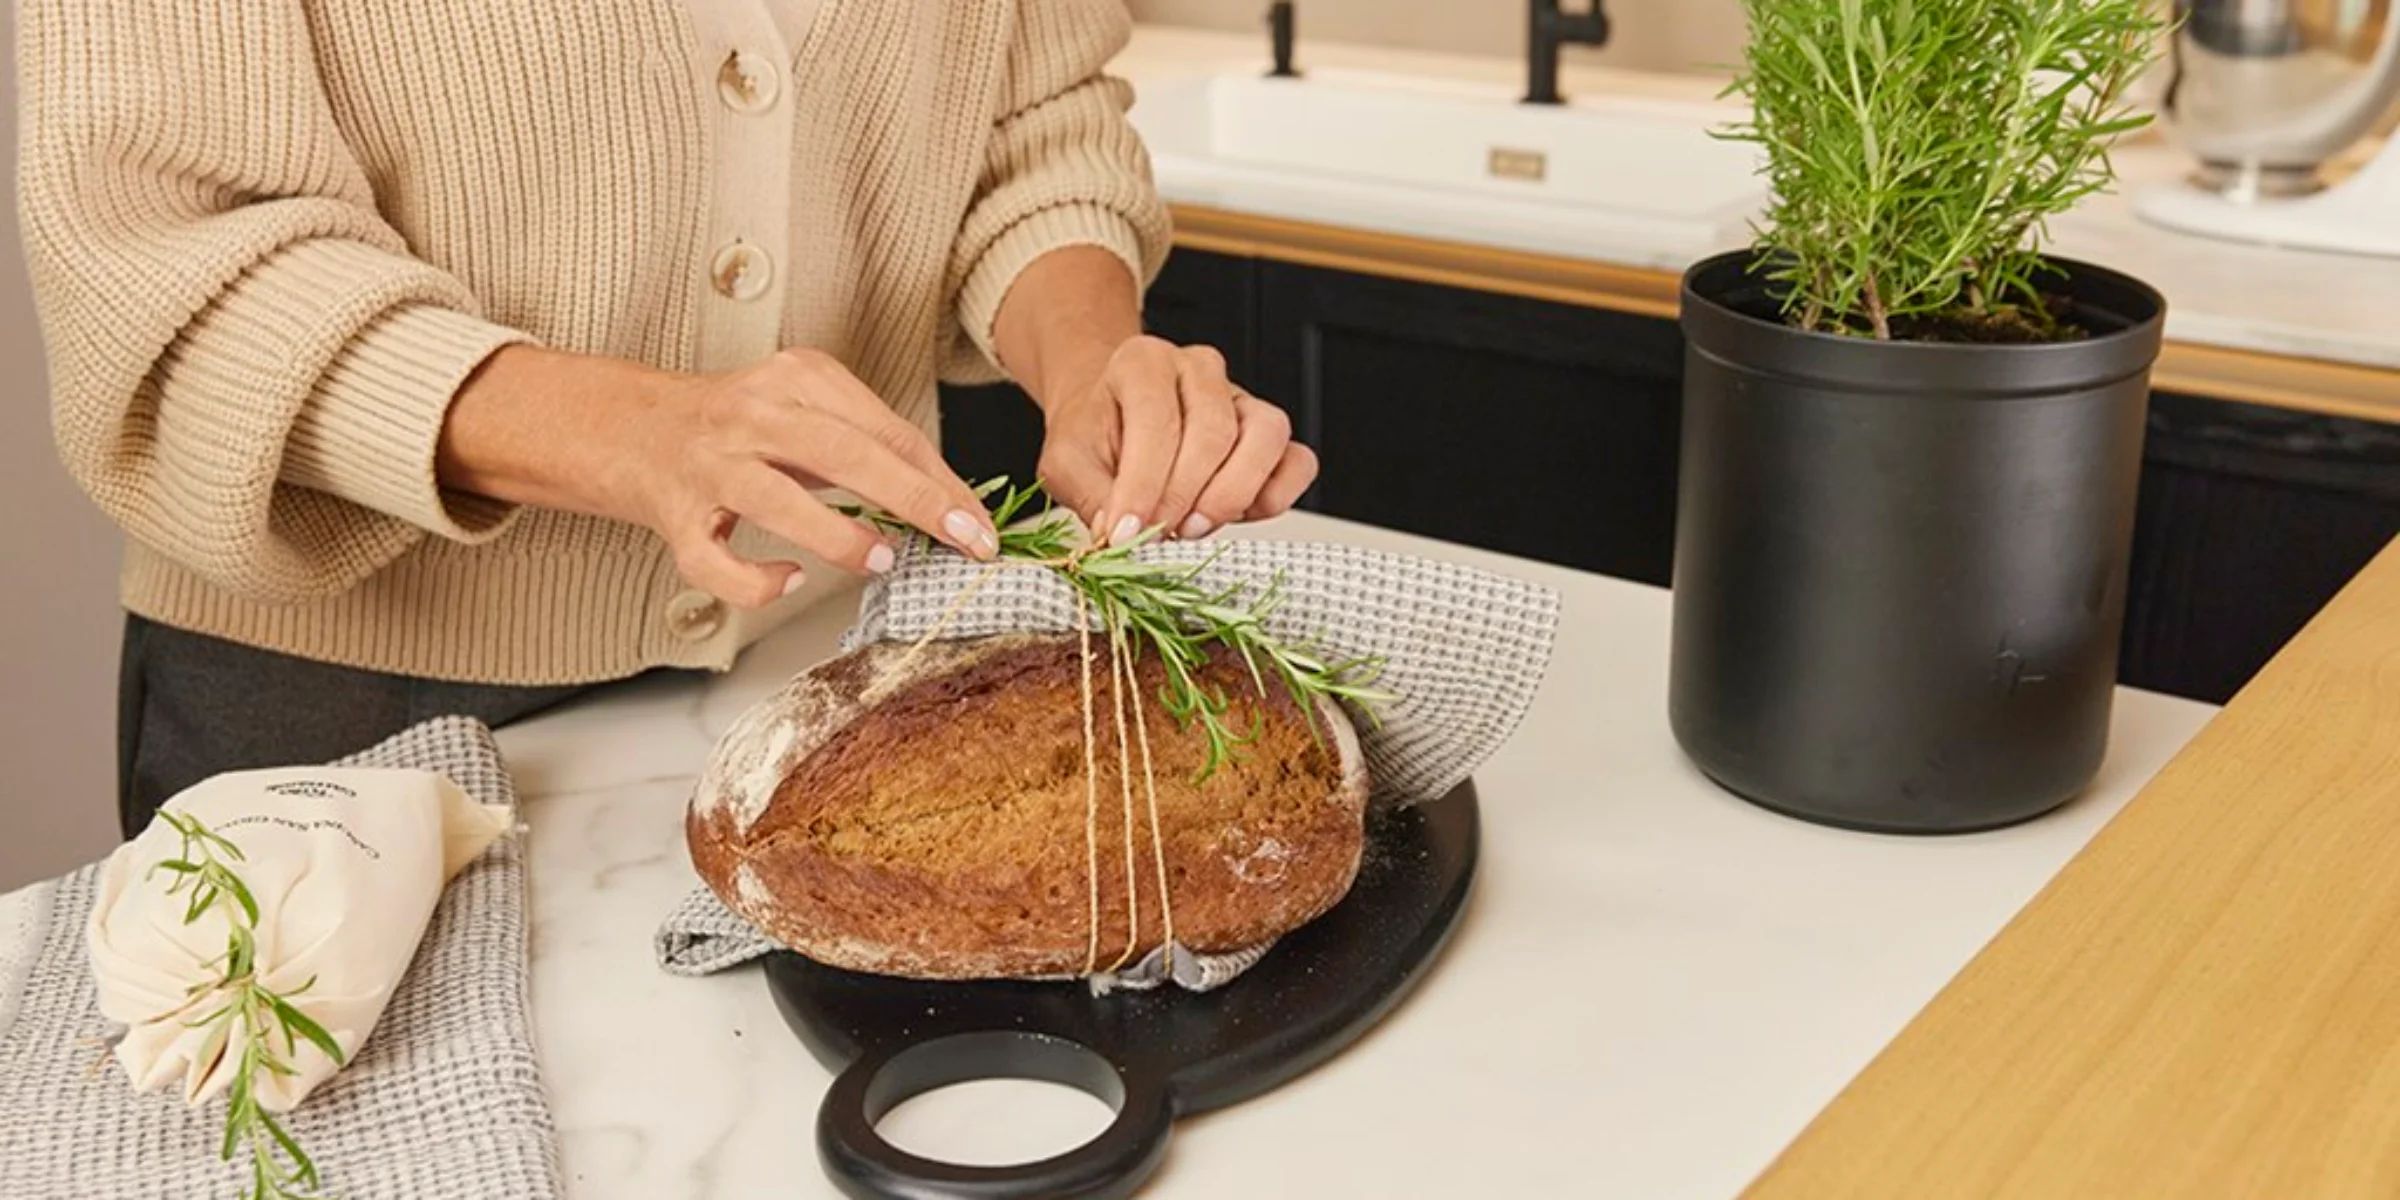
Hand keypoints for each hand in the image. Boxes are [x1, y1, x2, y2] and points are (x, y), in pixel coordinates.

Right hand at [439, 346, 998, 608]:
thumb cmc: (738, 428)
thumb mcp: (805, 411)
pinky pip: (715, 559)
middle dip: (918, 499)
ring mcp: (710, 461)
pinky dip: (755, 579)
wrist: (628, 425)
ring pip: (779, 499)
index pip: (887, 429)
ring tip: (882, 560)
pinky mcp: (673, 511)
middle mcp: (754, 412)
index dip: (942, 481)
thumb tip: (948, 501)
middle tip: (967, 540)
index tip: (981, 523)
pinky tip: (787, 580)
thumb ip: (867, 446)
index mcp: (798, 378)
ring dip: (839, 534)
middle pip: (847, 451)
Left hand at [1036, 335, 1317, 545]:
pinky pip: (1298, 462)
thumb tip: (1120, 535)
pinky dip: (1275, 497)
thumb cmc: (1094, 435)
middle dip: (1183, 497)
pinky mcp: (1270, 434)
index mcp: (1143, 362)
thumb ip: (1090, 496)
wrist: (1111, 420)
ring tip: (1193, 527)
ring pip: (1265, 438)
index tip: (1126, 533)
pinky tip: (1236, 515)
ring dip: (1231, 494)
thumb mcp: (1067, 464)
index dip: (1142, 486)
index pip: (1156, 422)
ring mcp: (1242, 398)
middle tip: (1157, 535)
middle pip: (1213, 432)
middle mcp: (1199, 370)